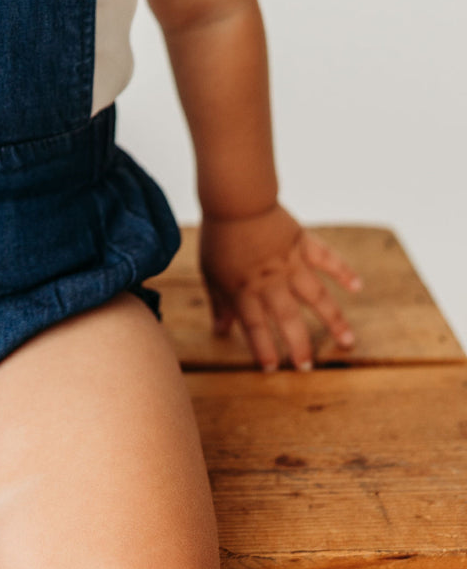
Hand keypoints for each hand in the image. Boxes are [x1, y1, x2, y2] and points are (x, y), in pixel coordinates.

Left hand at [199, 202, 363, 372]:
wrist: (235, 199)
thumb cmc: (219, 236)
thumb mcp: (210, 272)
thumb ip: (218, 303)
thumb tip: (220, 331)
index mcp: (244, 288)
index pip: (255, 326)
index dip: (263, 348)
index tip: (272, 369)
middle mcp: (270, 280)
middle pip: (287, 318)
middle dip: (298, 344)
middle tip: (308, 367)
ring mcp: (290, 263)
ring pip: (316, 296)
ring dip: (333, 319)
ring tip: (348, 342)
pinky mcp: (302, 243)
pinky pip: (327, 258)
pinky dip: (343, 270)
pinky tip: (357, 286)